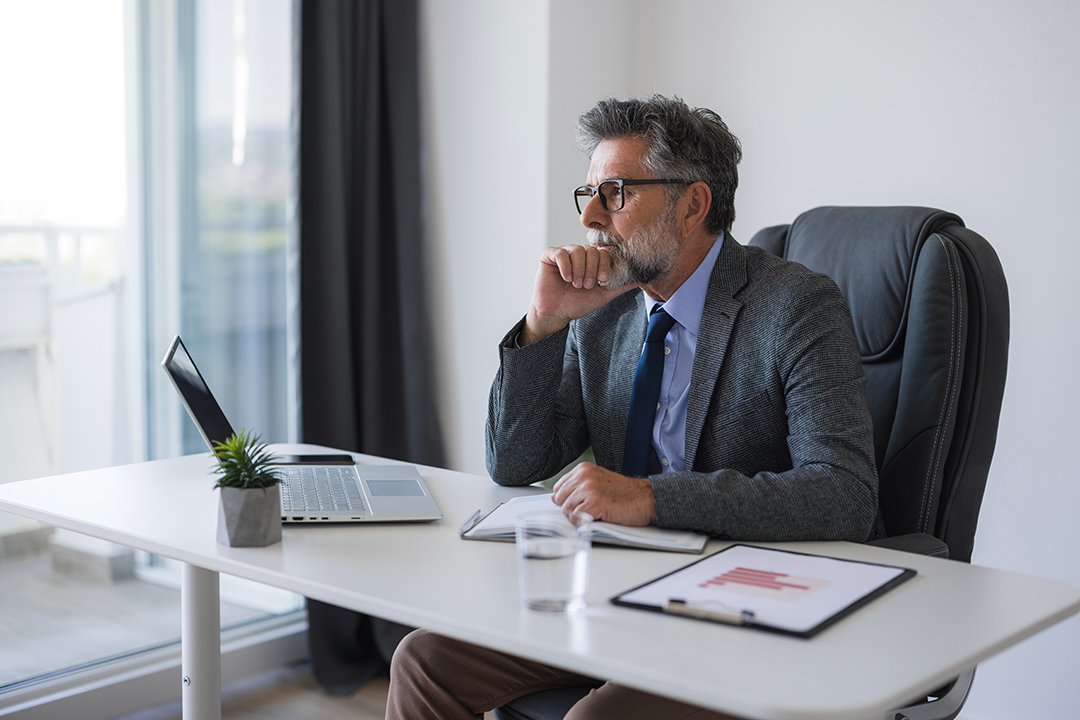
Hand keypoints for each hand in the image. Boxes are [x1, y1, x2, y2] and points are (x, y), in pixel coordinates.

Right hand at [520, 245, 636, 344]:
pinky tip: (566, 278)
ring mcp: (564, 254)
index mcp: (591, 261)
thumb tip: (640, 279)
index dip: (604, 265)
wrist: (556, 313)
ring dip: (579, 270)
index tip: (602, 280)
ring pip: (577, 251)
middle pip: (591, 250)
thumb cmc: (577, 303)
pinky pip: (560, 253)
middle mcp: (578, 255)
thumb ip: (621, 286)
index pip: (603, 253)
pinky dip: (566, 266)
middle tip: (586, 285)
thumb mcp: (604, 295)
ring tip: (575, 284)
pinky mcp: (549, 256)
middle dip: (591, 270)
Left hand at [551, 462, 656, 525]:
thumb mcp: (598, 481)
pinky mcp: (594, 503)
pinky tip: (598, 517)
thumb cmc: (625, 493)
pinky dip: (584, 522)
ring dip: (580, 516)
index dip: (566, 499)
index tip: (579, 503)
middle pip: (560, 500)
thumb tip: (557, 498)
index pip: (558, 488)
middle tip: (590, 508)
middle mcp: (584, 476)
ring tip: (597, 511)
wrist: (646, 498)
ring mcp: (588, 489)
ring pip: (567, 510)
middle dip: (572, 508)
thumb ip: (578, 486)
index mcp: (583, 469)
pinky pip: (576, 518)